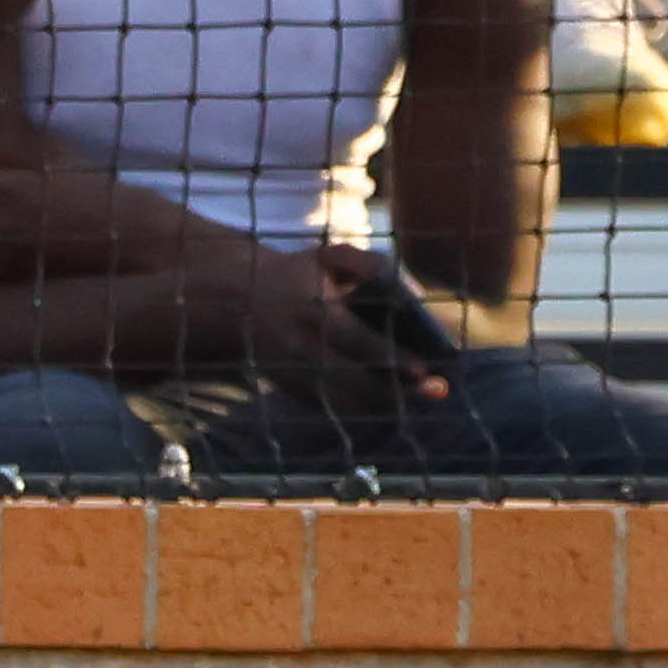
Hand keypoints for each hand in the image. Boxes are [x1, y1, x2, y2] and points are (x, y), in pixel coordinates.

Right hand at [161, 239, 439, 401]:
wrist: (235, 298)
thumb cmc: (297, 274)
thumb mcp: (329, 257)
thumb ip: (375, 266)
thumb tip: (416, 297)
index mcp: (316, 314)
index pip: (362, 342)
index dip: (394, 360)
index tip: (423, 371)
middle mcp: (303, 348)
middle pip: (356, 380)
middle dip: (395, 391)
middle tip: (432, 395)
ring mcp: (293, 373)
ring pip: (342, 401)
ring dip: (380, 405)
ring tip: (413, 405)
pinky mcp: (287, 388)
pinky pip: (327, 406)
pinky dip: (356, 410)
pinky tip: (384, 407)